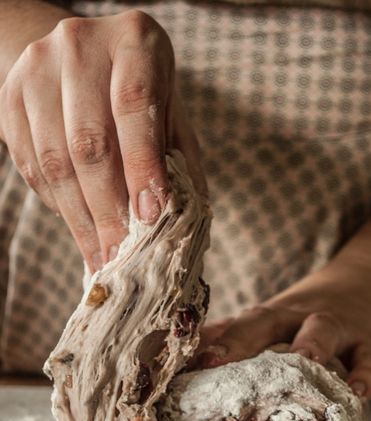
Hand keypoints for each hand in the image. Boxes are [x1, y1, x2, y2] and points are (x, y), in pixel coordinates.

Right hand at [0, 10, 205, 271]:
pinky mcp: (10, 96)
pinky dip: (57, 204)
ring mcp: (39, 69)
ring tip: (101, 255)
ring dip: (80, 218)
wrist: (82, 58)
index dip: (142, 165)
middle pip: (89, 142)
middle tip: (121, 254)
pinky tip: (79, 226)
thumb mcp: (171, 115)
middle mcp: (81, 45)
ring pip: (55, 160)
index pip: (135, 105)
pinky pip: (31, 163)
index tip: (150, 216)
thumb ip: (179, 161)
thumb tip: (181, 223)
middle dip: (108, 209)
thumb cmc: (141, 92)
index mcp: (134, 42)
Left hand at [194, 260, 370, 398]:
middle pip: (266, 322)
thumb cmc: (309, 316)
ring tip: (300, 364)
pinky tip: (358, 392)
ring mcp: (338, 328)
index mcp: (269, 319)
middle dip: (239, 341)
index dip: (204, 345)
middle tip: (214, 362)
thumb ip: (236, 338)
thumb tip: (183, 361)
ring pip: (321, 331)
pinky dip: (366, 373)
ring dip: (309, 346)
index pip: (232, 327)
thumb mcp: (274, 322)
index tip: (173, 367)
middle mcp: (297, 319)